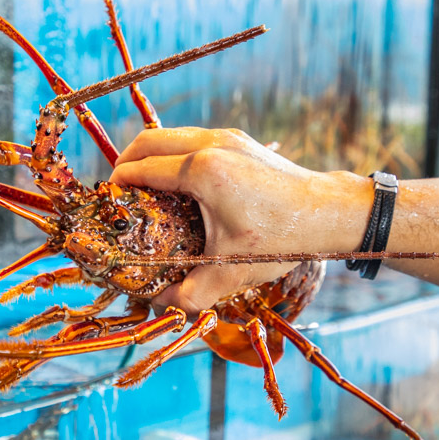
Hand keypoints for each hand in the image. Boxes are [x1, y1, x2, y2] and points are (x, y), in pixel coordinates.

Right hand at [110, 127, 370, 312]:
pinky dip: (175, 153)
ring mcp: (227, 137)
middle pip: (149, 139)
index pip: (142, 168)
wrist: (330, 213)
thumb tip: (159, 305)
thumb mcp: (231, 271)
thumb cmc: (282, 238)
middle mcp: (211, 145)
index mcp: (202, 171)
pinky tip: (179, 182)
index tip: (108, 202)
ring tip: (145, 185)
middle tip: (119, 189)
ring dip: (152, 154)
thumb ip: (190, 292)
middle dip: (126, 161)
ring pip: (171, 134)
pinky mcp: (239, 139)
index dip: (119, 184)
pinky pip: (192, 138)